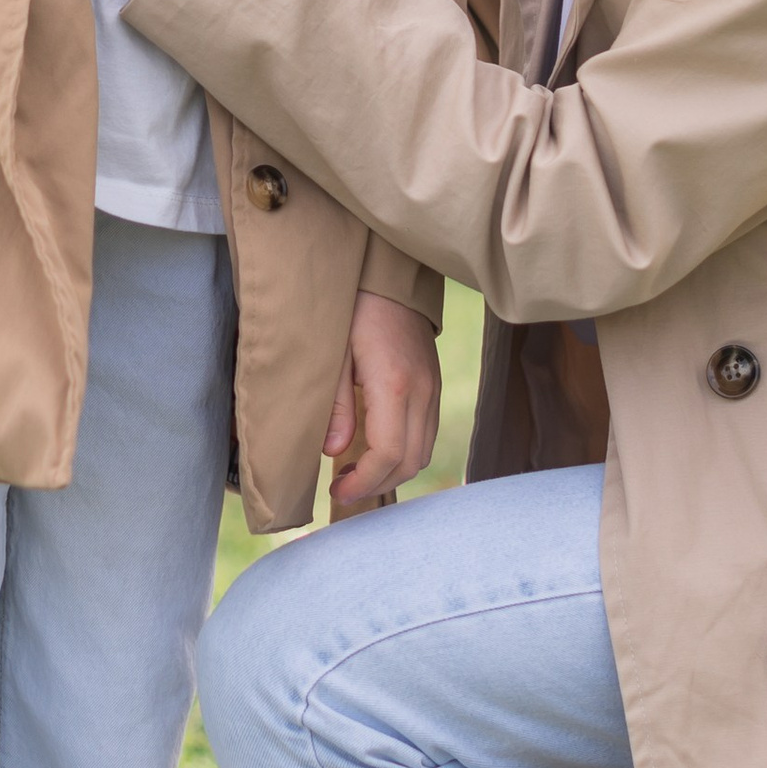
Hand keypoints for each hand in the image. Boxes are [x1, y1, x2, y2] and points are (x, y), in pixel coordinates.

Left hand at [323, 295, 441, 515]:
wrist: (388, 275)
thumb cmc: (353, 309)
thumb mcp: (333, 353)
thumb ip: (334, 405)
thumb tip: (333, 452)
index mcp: (394, 385)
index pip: (389, 455)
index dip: (364, 482)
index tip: (338, 492)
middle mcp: (422, 391)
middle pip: (411, 461)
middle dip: (378, 484)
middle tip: (343, 490)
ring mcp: (433, 388)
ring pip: (424, 450)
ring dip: (392, 472)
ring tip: (356, 474)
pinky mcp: (433, 384)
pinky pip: (426, 433)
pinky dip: (404, 453)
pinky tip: (376, 450)